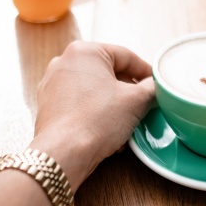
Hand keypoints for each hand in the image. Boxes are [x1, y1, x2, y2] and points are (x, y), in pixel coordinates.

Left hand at [31, 41, 154, 189]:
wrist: (63, 154)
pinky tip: (109, 132)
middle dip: (128, 91)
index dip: (146, 71)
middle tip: (144, 105)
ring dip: (114, 105)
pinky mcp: (48, 105)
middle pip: (108, 72)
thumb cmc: (96, 121)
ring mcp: (52, 84)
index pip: (126, 56)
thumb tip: (155, 86)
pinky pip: (80, 103)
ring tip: (127, 124)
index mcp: (84, 51)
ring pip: (94, 90)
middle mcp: (64, 62)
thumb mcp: (136, 101)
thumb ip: (151, 88)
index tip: (157, 84)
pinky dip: (96, 114)